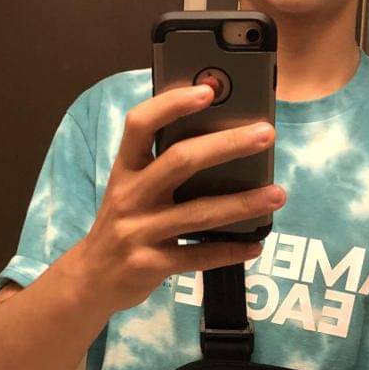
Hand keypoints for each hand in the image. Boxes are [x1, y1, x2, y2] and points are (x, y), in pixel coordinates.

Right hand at [78, 83, 285, 312]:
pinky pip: (198, 257)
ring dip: (243, 203)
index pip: (139, 124)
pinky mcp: (150, 265)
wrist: (92, 279)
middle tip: (265, 134)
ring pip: (198, 213)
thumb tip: (221, 139)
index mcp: (125, 169)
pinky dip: (230, 250)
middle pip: (180, 161)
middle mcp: (129, 196)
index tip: (208, 90)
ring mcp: (138, 232)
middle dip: (227, 144)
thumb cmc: (123, 224)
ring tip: (277, 194)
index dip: (171, 104)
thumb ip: (162, 166)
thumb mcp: (131, 189)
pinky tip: (255, 244)